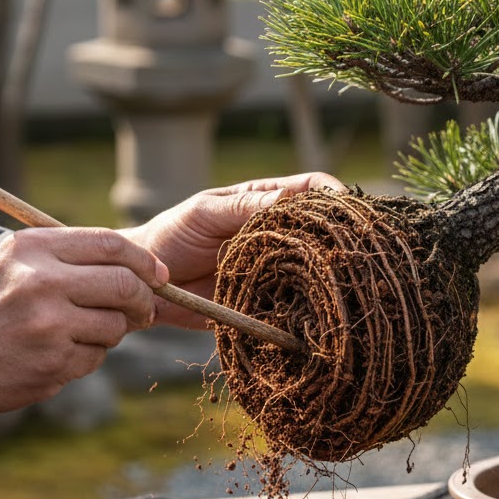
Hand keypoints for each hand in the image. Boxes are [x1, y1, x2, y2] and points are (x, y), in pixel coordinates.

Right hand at [0, 226, 167, 478]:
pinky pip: (96, 357)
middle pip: (126, 285)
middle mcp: (42, 282)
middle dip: (143, 300)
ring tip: (75, 334)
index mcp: (32, 249)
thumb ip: (62, 257)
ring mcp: (49, 324)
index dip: (145, 261)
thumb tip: (133, 263)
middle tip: (141, 312)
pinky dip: (86, 357)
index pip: (112, 245)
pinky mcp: (53, 362)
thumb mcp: (7, 264)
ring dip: (109, 332)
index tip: (159, 274)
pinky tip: (54, 355)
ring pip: (115, 326)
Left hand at [129, 172, 345, 327]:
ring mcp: (273, 268)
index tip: (348, 207)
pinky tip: (316, 309)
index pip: (310, 190)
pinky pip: (291, 303)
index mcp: (263, 203)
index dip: (333, 195)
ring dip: (327, 274)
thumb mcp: (204, 213)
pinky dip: (305, 306)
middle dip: (339, 237)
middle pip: (320, 230)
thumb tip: (288, 198)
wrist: (145, 284)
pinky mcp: (264, 300)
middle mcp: (275, 235)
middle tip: (353, 249)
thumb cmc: (171, 235)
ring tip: (343, 280)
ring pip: (313, 269)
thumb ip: (242, 207)